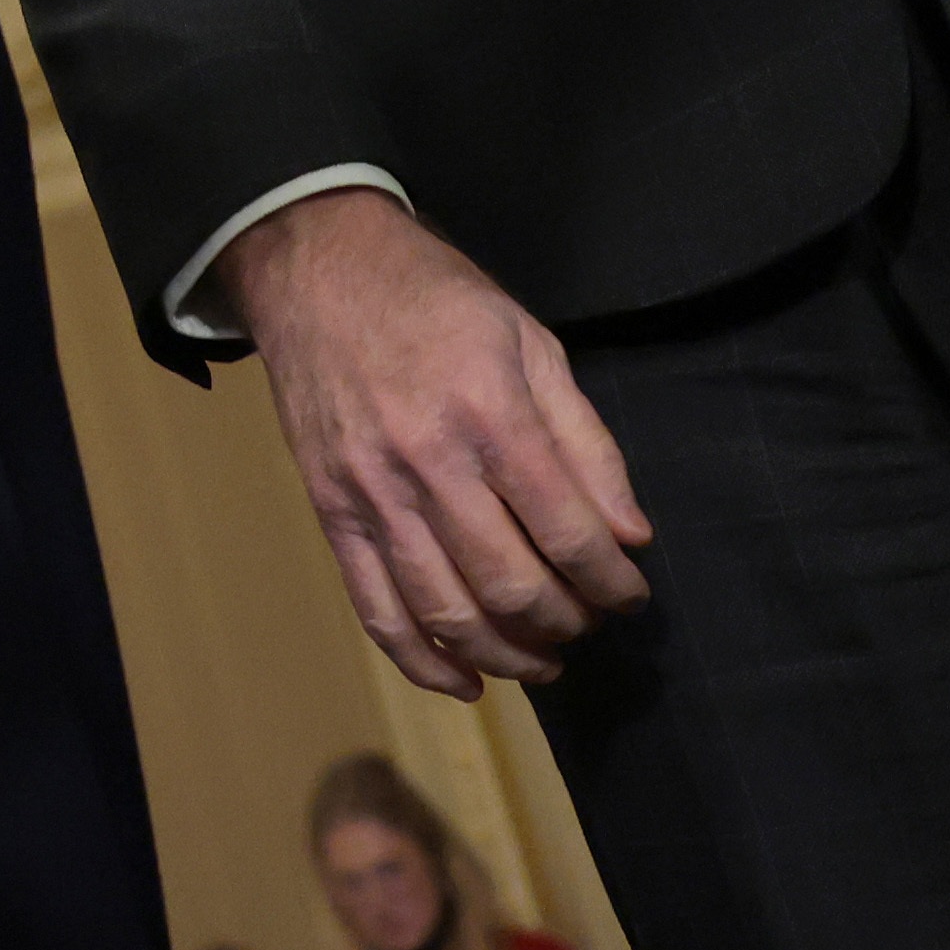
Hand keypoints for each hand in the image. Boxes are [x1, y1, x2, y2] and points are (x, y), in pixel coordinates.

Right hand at [221, 189, 647, 694]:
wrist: (317, 267)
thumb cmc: (436, 297)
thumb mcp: (531, 342)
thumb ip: (586, 441)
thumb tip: (629, 535)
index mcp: (489, 413)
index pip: (569, 532)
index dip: (613, 580)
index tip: (632, 593)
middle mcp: (428, 461)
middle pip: (512, 584)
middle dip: (567, 621)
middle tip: (589, 621)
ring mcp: (371, 492)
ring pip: (447, 611)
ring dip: (508, 655)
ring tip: (544, 659)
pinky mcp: (331, 510)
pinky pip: (376, 608)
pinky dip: (424, 662)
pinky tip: (467, 682)